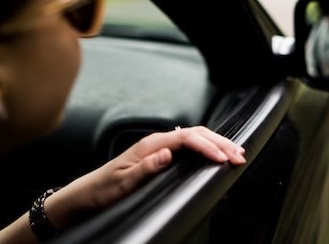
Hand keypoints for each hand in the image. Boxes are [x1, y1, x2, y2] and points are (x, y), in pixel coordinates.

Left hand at [45, 126, 245, 228]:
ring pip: (196, 137)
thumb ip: (146, 167)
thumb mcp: (123, 182)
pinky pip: (190, 145)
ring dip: (217, 143)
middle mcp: (157, 142)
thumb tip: (167, 153)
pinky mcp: (161, 155)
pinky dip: (208, 147)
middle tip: (240, 154)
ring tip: (236, 151)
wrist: (88, 193)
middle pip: (196, 134)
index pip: (187, 138)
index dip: (207, 146)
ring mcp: (160, 147)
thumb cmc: (104, 189)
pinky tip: (216, 152)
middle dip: (220, 142)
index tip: (222, 158)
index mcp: (151, 144)